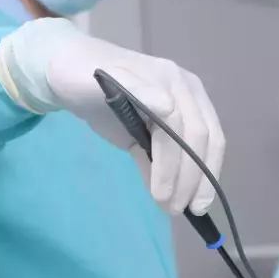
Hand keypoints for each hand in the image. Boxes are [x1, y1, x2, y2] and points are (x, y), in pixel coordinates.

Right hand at [0, 18, 224, 213]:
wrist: (66, 69)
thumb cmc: (105, 102)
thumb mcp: (137, 139)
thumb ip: (155, 163)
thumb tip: (172, 199)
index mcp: (192, 97)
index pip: (213, 139)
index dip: (209, 175)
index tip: (199, 207)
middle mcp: (183, 84)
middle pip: (201, 137)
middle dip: (192, 179)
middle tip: (177, 208)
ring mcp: (161, 77)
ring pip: (181, 130)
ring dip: (174, 171)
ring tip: (164, 199)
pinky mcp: (137, 78)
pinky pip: (158, 108)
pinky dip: (163, 148)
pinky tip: (157, 174)